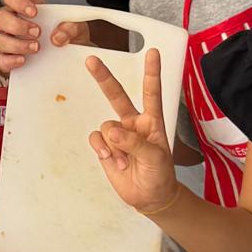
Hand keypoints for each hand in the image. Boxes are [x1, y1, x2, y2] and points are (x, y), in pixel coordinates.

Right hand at [0, 0, 87, 75]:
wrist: (71, 59)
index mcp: (24, 8)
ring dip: (16, 44)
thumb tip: (57, 37)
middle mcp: (11, 23)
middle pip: (1, 18)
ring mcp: (7, 41)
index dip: (19, 2)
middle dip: (18, 25)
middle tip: (37, 32)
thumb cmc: (67, 37)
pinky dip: (9, 60)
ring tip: (36, 48)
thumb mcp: (76, 28)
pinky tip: (23, 60)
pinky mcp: (7, 60)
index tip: (34, 12)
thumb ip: (70, 28)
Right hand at [85, 49, 180, 216]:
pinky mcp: (106, 146)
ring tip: (125, 161)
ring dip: (113, 145)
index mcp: (152, 121)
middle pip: (116, 96)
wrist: (149, 197)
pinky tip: (112, 160)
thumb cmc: (159, 175)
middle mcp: (133, 123)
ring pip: (106, 126)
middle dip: (103, 78)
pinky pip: (97, 139)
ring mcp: (118, 134)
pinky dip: (102, 149)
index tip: (153, 53)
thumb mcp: (155, 158)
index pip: (152, 93)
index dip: (151, 72)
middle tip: (92, 61)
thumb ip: (135, 143)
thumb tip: (114, 133)